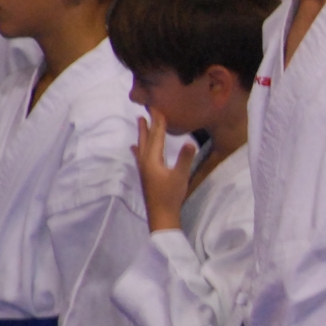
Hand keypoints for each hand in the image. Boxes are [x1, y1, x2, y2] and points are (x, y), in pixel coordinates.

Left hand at [133, 112, 194, 233]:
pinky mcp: (145, 176)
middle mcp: (145, 162)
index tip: (158, 109)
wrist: (161, 216)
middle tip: (145, 112)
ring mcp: (144, 170)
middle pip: (146, 140)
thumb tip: (191, 142)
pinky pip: (140, 157)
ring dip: (142, 134)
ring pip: (142, 147)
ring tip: (140, 123)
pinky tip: (134, 149)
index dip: (158, 123)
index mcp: (152, 160)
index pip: (156, 137)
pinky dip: (138, 149)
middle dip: (147, 126)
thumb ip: (185, 158)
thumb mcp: (180, 176)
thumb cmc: (170, 196)